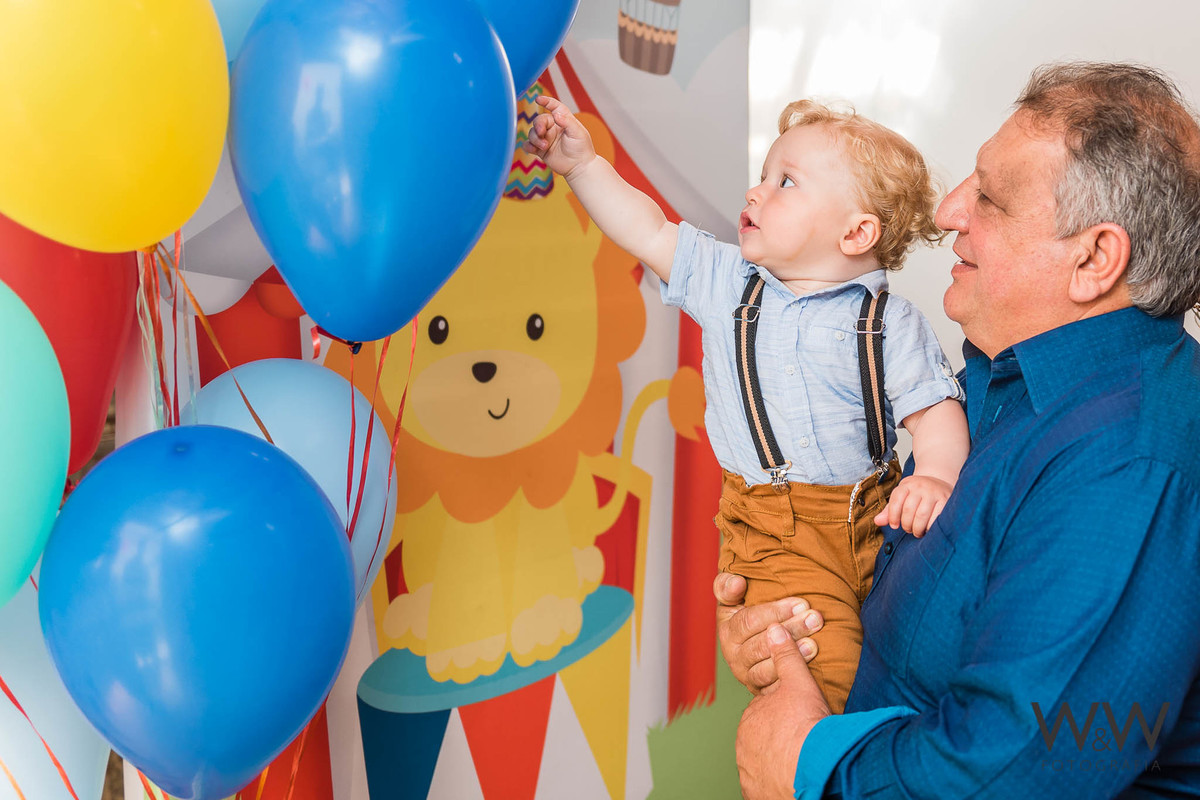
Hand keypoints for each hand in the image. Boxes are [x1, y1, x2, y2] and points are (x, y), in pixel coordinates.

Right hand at [522, 96, 596, 178]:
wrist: (579, 167)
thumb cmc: (582, 148)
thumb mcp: (578, 133)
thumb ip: (567, 121)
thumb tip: (555, 114)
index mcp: (563, 120)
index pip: (554, 107)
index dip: (546, 102)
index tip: (538, 99)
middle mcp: (553, 128)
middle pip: (539, 120)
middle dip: (538, 125)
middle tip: (541, 133)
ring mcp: (546, 138)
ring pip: (532, 133)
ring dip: (535, 138)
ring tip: (544, 146)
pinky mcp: (540, 150)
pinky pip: (528, 145)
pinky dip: (528, 146)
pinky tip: (533, 149)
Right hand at [714, 572, 823, 692]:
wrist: (758, 631)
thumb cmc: (747, 606)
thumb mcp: (732, 592)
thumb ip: (728, 585)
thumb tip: (738, 582)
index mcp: (727, 629)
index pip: (749, 621)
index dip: (776, 611)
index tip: (801, 602)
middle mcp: (733, 654)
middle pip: (761, 645)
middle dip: (791, 630)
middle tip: (815, 619)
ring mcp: (746, 674)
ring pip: (766, 670)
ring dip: (793, 657)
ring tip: (814, 645)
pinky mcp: (761, 690)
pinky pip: (773, 689)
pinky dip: (790, 680)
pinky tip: (808, 670)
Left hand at [736, 625, 831, 799]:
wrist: (814, 767)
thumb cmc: (807, 725)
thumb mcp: (799, 682)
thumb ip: (787, 656)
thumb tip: (775, 628)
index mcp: (751, 717)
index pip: (764, 713)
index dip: (783, 714)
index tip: (799, 719)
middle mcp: (744, 744)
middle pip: (762, 738)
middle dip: (778, 737)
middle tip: (801, 738)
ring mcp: (749, 769)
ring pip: (762, 762)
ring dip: (776, 761)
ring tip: (799, 759)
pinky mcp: (756, 792)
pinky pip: (763, 786)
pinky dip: (774, 783)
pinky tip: (791, 778)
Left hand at [873, 474, 951, 536]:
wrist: (940, 481)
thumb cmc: (918, 493)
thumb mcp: (902, 497)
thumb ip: (889, 510)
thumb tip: (877, 522)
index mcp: (907, 484)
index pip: (896, 500)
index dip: (893, 516)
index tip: (894, 525)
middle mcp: (920, 486)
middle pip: (908, 510)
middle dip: (906, 524)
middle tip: (908, 529)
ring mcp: (934, 493)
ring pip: (922, 515)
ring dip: (917, 528)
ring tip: (917, 531)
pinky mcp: (946, 500)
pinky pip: (936, 518)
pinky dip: (930, 527)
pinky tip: (928, 528)